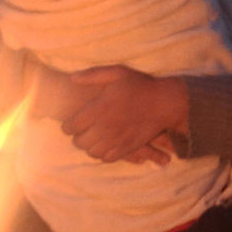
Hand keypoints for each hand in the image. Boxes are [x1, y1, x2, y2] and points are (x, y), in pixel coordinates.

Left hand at [61, 66, 189, 163]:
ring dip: (89, 146)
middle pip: (79, 142)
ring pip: (91, 152)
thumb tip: (72, 79)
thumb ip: (92, 75)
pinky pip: (106, 158)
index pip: (71, 126)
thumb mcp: (117, 73)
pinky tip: (105, 145)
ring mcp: (116, 140)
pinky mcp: (127, 148)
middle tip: (82, 130)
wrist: (165, 103)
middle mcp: (105, 127)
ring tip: (93, 138)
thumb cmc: (140, 86)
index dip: (67, 126)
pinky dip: (102, 154)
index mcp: (99, 109)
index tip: (71, 123)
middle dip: (77, 137)